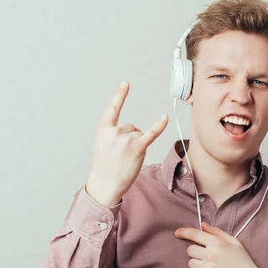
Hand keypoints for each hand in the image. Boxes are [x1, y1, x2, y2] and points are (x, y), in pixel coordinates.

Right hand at [86, 82, 168, 206]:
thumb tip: (135, 130)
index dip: (120, 95)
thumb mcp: (102, 145)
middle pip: (131, 126)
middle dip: (129, 139)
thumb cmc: (105, 166)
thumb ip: (114, 133)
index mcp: (103, 129)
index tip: (126, 83)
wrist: (106, 184)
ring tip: (127, 158)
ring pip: (139, 134)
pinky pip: (151, 133)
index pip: (113, 109)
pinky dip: (159, 125)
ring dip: (137, 145)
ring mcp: (127, 139)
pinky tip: (164, 117)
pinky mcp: (138, 147)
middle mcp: (114, 132)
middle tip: (121, 155)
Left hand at [175, 222, 267, 267]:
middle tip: (207, 259)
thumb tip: (203, 225)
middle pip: (190, 250)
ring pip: (190, 264)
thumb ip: (217, 233)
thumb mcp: (234, 243)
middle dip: (196, 254)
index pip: (195, 234)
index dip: (184, 232)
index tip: (177, 233)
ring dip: (196, 266)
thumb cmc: (244, 263)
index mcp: (218, 243)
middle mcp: (211, 254)